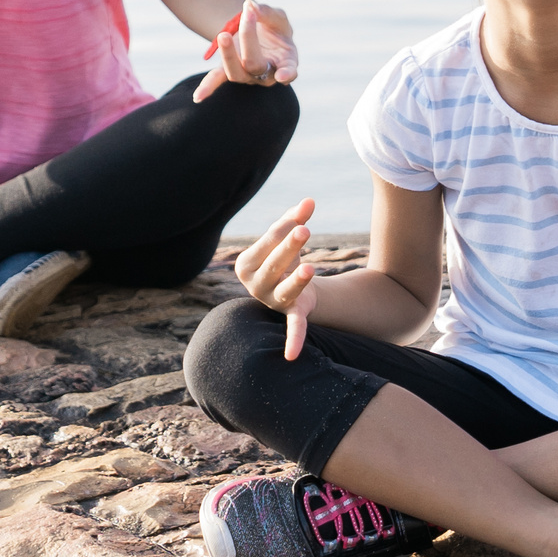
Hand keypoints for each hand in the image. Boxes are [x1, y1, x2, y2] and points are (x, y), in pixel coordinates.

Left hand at [195, 1, 298, 101]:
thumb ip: (266, 11)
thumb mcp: (276, 16)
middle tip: (246, 14)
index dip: (287, 73)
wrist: (259, 32)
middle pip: (255, 65)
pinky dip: (208, 87)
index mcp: (286, 60)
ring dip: (228, 55)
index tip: (283, 75)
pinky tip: (197, 97)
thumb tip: (249, 6)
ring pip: (236, 73)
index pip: (289, 69)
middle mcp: (267, 73)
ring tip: (224, 35)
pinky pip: (218, 79)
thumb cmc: (274, 27)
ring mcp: (247, 75)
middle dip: (249, 39)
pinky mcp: (230, 71)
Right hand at [229, 199, 321, 359]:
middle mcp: (255, 285)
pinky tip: (291, 356)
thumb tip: (310, 200)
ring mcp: (271, 301)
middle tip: (304, 230)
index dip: (285, 227)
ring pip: (285, 290)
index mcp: (247, 263)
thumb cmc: (284, 258)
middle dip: (288, 246)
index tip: (303, 216)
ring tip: (309, 267)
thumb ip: (296, 218)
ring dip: (296, 280)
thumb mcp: (288, 238)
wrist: (290, 287)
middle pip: (274, 263)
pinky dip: (293, 341)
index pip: (267, 242)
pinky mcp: (291, 313)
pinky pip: (292, 328)